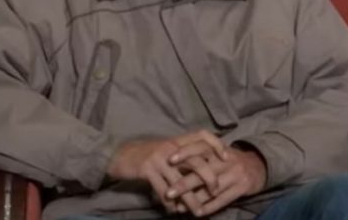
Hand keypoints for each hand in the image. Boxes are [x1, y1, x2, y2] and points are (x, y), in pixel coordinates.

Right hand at [106, 131, 227, 213]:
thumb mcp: (167, 150)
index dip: (216, 144)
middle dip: (209, 178)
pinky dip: (171, 203)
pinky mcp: (147, 170)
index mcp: (177, 140)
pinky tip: (175, 211)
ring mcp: (159, 158)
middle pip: (196, 161)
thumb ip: (184, 156)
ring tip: (198, 211)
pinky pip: (163, 190)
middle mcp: (171, 146)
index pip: (202, 135)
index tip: (227, 158)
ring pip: (180, 181)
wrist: (120, 155)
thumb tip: (206, 168)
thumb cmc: (147, 154)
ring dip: (190, 199)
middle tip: (216, 191)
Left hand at [167, 143, 267, 216]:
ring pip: (212, 189)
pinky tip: (197, 213)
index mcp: (219, 149)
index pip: (201, 146)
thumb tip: (173, 167)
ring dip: (194, 199)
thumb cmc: (231, 160)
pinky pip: (223, 200)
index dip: (186, 152)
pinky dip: (209, 207)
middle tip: (168, 193)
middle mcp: (227, 160)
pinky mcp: (242, 187)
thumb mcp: (218, 153)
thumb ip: (201, 156)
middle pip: (203, 171)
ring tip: (179, 207)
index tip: (169, 160)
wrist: (259, 166)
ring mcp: (235, 174)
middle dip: (184, 182)